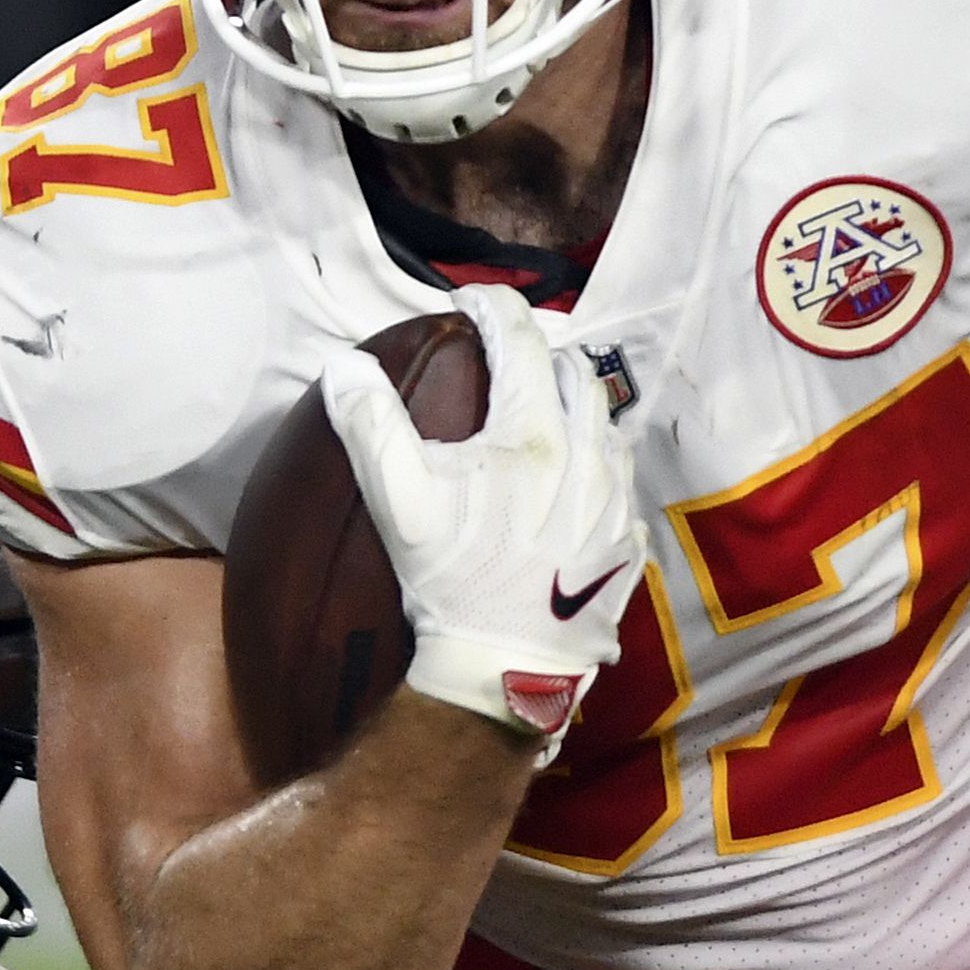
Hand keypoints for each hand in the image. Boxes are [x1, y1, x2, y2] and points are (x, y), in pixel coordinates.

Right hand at [316, 290, 642, 736]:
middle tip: (507, 360)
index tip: (469, 303)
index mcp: (534, 436)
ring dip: (575, 405)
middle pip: (575, 375)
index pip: (521, 340)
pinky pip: (621, 481)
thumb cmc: (449, 578)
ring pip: (607, 424)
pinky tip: (572, 481)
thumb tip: (344, 366)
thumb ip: (370, 425)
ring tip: (545, 413)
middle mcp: (588, 457)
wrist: (504, 666)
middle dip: (540, 354)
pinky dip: (597, 463)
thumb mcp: (399, 500)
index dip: (493, 307)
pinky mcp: (625, 541)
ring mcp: (614, 501)